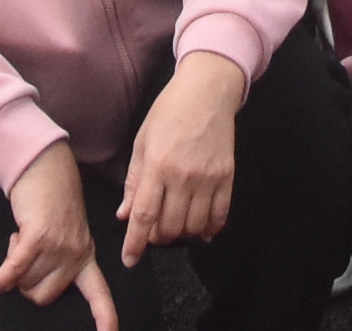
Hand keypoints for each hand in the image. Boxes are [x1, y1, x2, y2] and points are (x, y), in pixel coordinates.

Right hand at [0, 139, 114, 330]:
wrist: (46, 166)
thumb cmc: (52, 202)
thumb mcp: (66, 234)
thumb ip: (59, 260)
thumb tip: (32, 288)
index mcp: (86, 255)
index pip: (100, 294)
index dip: (105, 318)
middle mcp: (76, 253)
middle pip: (43, 296)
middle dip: (26, 284)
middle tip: (25, 257)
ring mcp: (59, 244)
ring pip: (26, 282)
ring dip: (14, 267)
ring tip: (20, 240)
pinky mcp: (39, 235)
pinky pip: (16, 269)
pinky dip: (2, 279)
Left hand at [119, 48, 245, 260]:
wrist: (207, 91)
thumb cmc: (168, 112)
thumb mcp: (142, 142)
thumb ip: (134, 181)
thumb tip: (124, 214)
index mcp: (157, 165)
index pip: (144, 215)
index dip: (135, 242)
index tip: (130, 260)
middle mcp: (183, 176)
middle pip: (169, 226)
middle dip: (157, 238)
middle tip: (153, 233)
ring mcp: (208, 178)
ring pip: (194, 226)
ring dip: (182, 234)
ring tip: (175, 227)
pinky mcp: (227, 176)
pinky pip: (220, 215)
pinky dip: (210, 229)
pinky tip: (202, 231)